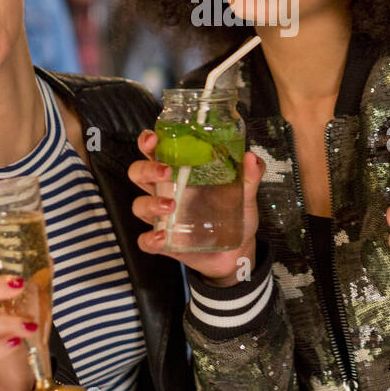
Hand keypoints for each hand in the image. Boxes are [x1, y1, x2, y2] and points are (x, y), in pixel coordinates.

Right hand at [128, 129, 259, 285]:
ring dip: (150, 203)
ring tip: (170, 205)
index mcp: (181, 173)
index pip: (156, 152)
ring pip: (139, 205)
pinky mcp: (165, 242)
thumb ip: (250, 176)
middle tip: (166, 171)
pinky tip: (163, 237)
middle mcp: (167, 192)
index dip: (148, 143)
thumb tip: (251, 158)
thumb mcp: (245, 193)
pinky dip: (150, 239)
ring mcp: (163, 218)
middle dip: (147, 169)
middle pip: (139, 174)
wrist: (239, 251)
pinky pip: (146, 241)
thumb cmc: (235, 214)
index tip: (153, 139)